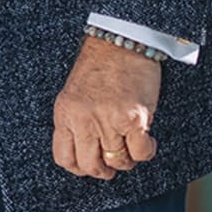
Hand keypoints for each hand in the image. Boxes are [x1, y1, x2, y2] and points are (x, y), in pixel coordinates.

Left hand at [53, 36, 160, 180]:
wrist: (123, 40)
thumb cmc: (101, 65)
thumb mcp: (75, 94)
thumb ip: (76, 122)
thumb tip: (89, 152)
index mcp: (65, 114)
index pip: (64, 158)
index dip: (79, 168)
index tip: (89, 166)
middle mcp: (84, 120)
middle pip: (90, 165)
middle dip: (103, 171)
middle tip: (113, 165)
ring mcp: (109, 120)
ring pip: (118, 161)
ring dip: (127, 159)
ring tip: (131, 146)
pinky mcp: (134, 119)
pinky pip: (140, 153)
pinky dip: (146, 152)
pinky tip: (147, 140)